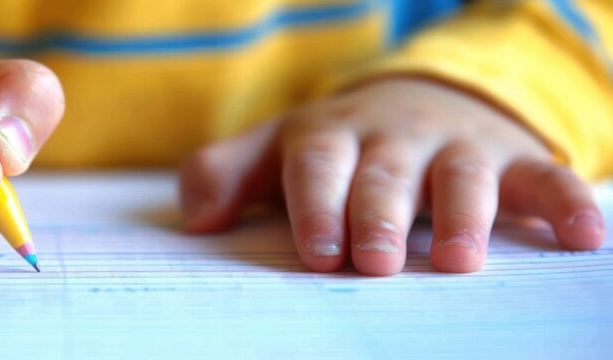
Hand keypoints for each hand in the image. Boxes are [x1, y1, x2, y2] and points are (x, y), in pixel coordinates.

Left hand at [180, 78, 604, 274]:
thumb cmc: (336, 146)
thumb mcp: (275, 149)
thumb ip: (226, 173)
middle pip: (385, 172)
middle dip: (379, 213)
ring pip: (462, 173)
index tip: (317, 252)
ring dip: (463, 213)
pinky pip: (544, 177)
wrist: (415, 101)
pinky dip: (566, 202)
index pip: (317, 163)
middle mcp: (393, 135)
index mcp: (330, 134)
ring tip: (458, 261)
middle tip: (373, 262)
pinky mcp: (511, 158)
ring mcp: (455, 145)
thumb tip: (197, 219)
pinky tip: (585, 238)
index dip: (317, 204)